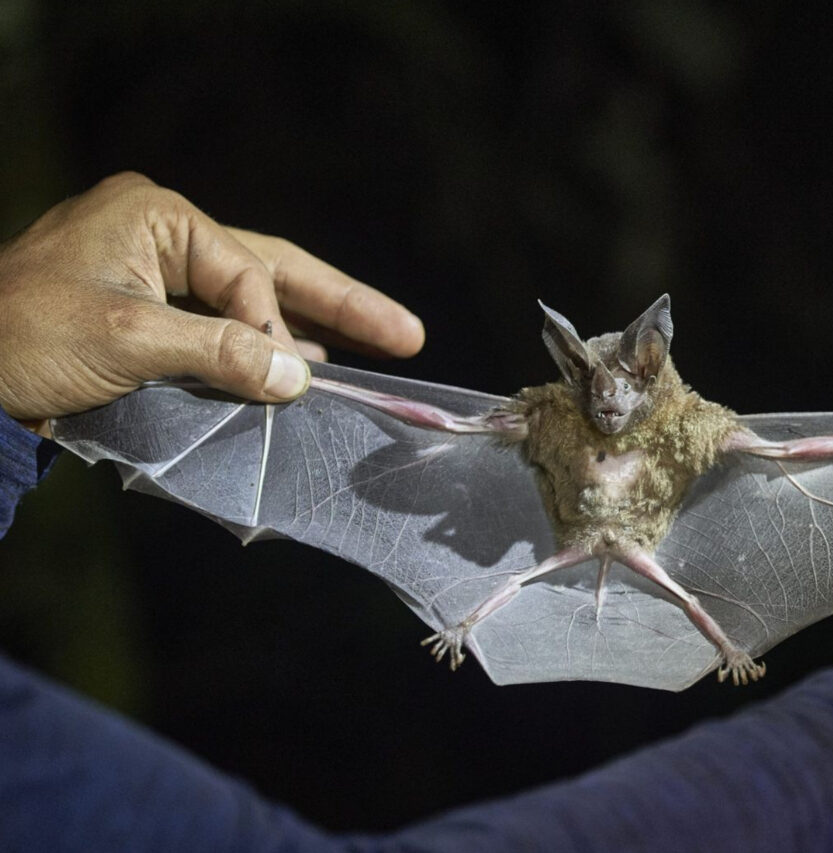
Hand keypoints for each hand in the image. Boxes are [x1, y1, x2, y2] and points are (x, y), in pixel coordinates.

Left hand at [0, 172, 423, 430]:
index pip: (247, 272)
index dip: (275, 328)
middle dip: (340, 305)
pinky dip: (258, 350)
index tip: (288, 381)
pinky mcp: (142, 316)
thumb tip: (300, 375)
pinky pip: (218, 328)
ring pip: (250, 299)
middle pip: (270, 269)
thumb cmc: (20, 338)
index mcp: (155, 217)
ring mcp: (151, 274)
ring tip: (374, 351)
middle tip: (409, 336)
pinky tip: (301, 369)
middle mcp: (160, 236)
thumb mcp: (127, 341)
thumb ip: (220, 353)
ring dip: (304, 329)